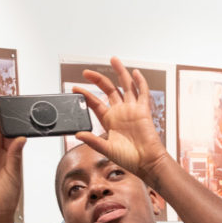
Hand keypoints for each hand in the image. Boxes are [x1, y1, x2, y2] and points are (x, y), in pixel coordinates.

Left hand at [74, 57, 168, 181]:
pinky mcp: (143, 110)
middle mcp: (120, 112)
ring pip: (125, 86)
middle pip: (108, 90)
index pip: (94, 103)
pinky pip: (142, 93)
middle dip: (98, 79)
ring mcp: (132, 110)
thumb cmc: (129, 159)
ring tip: (114, 60)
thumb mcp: (107, 149)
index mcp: (109, 121)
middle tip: (86, 72)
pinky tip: (135, 73)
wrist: (146, 162)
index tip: (75, 88)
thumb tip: (78, 134)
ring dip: (120, 73)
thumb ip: (93, 141)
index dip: (85, 95)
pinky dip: (140, 82)